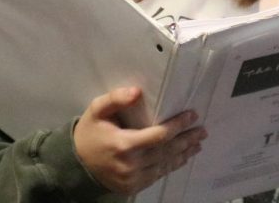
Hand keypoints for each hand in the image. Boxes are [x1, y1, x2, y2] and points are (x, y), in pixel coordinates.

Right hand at [73, 87, 205, 194]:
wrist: (75, 164)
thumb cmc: (89, 133)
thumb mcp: (97, 110)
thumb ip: (116, 98)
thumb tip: (138, 91)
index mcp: (124, 144)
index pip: (159, 135)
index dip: (178, 126)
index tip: (192, 115)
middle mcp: (131, 164)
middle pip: (166, 151)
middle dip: (186, 140)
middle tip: (202, 131)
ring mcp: (132, 178)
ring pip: (164, 165)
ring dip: (183, 154)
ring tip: (197, 143)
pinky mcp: (133, 187)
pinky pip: (157, 175)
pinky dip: (171, 166)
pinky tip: (182, 158)